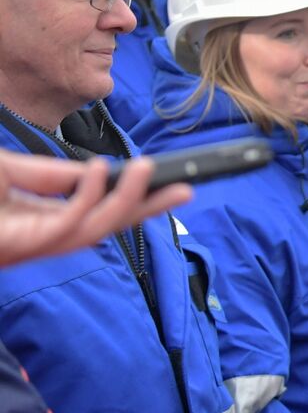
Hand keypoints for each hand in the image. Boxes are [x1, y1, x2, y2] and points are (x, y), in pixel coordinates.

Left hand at [0, 152, 190, 266]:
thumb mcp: (10, 170)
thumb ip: (49, 171)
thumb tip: (97, 168)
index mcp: (41, 220)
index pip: (98, 211)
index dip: (129, 195)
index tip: (156, 176)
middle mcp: (45, 237)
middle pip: (110, 225)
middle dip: (149, 207)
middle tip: (184, 191)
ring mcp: (38, 244)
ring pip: (99, 229)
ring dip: (129, 200)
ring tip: (148, 169)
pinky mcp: (29, 244)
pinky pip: (71, 223)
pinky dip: (91, 196)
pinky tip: (99, 168)